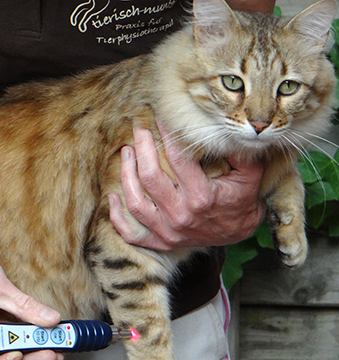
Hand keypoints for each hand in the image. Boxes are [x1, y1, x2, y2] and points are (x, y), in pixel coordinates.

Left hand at [109, 125, 265, 250]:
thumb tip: (219, 126)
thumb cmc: (241, 198)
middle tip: (139, 129)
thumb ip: (237, 151)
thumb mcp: (249, 173)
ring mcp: (168, 231)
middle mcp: (181, 215)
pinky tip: (112, 197)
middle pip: (149, 176)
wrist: (239, 233)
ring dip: (126, 174)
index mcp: (202, 197)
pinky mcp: (161, 241)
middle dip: (141, 147)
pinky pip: (131, 234)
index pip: (177, 158)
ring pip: (135, 202)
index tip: (160, 116)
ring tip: (126, 152)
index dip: (166, 133)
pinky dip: (117, 217)